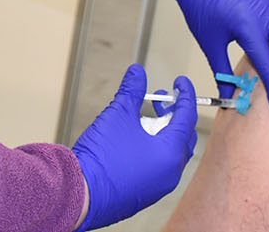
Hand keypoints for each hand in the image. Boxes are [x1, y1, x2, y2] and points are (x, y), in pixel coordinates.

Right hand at [71, 65, 197, 230]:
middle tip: (162, 99)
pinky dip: (153, 149)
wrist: (81, 194)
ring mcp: (158, 186)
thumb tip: (137, 73)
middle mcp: (170, 172)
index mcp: (170, 152)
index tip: (180, 82)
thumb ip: (132, 91)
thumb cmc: (102, 158)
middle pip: (182, 137)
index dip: (185, 94)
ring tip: (143, 118)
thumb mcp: (118, 115)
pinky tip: (135, 140)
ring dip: (162, 132)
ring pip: (170, 154)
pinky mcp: (145, 193)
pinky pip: (158, 167)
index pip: (187, 117)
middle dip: (174, 114)